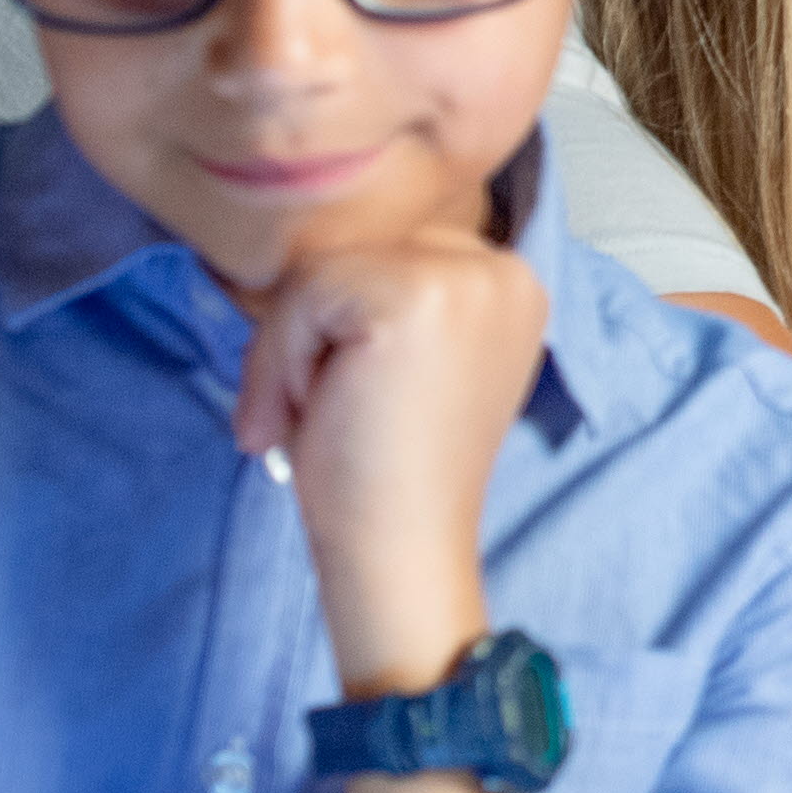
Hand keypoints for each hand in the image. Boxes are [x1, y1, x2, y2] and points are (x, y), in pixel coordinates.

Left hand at [232, 232, 544, 792]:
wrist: (399, 548)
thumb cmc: (384, 467)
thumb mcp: (398, 356)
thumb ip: (383, 294)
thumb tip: (295, 244)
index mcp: (510, 283)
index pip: (383, 251)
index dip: (339, 322)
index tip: (344, 397)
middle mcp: (504, 268)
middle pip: (352, 250)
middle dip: (309, 330)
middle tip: (315, 411)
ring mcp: (467, 277)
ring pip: (322, 269)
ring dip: (288, 349)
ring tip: (307, 416)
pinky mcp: (415, 295)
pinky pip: (305, 293)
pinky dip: (281, 358)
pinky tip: (307, 414)